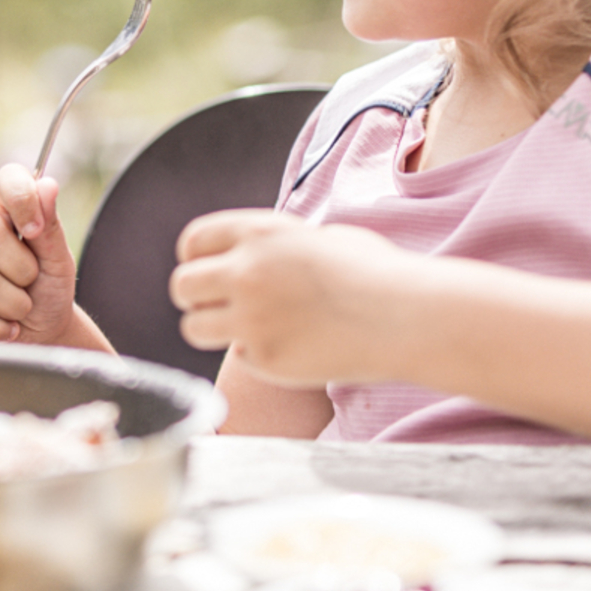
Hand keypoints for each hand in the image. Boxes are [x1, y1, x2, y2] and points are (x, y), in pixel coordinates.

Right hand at [0, 165, 75, 343]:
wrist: (38, 332)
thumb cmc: (48, 287)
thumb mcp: (58, 259)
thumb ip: (50, 224)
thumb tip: (47, 185)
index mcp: (3, 206)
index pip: (8, 180)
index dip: (24, 202)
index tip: (36, 231)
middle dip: (22, 270)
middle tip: (31, 282)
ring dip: (13, 305)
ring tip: (20, 307)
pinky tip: (5, 326)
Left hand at [171, 211, 414, 385]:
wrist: (408, 316)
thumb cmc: (376, 273)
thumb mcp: (321, 237)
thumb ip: (278, 245)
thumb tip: (257, 254)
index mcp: (258, 233)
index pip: (193, 242)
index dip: (196, 259)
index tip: (207, 272)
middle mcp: (246, 271)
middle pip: (182, 285)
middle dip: (195, 297)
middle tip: (215, 307)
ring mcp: (252, 317)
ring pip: (194, 327)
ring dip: (213, 329)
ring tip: (247, 330)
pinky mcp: (265, 357)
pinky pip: (240, 357)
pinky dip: (258, 356)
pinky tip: (295, 348)